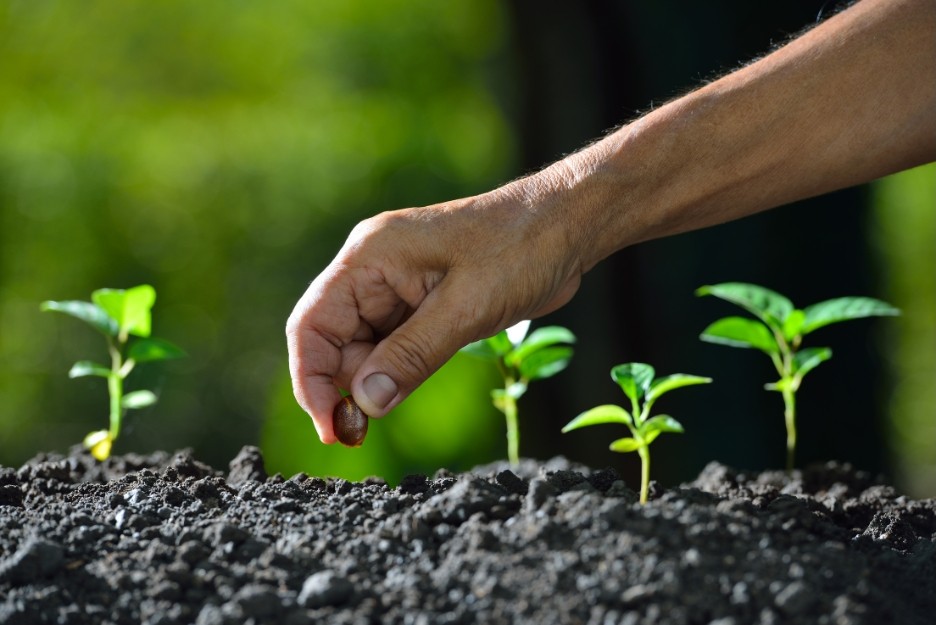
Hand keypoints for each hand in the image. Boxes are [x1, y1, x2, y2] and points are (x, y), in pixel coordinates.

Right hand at [286, 181, 585, 442]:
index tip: (330, 426)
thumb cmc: (519, 250)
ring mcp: (397, 287)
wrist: (566, 227)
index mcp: (370, 256)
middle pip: (332, 339)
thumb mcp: (465, 308)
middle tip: (364, 429)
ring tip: (394, 404)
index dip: (310, 379)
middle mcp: (374, 270)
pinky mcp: (422, 303)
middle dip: (344, 386)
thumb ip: (411, 356)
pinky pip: (392, 345)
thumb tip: (365, 403)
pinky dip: (395, 372)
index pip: (311, 323)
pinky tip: (410, 385)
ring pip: (362, 347)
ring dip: (372, 382)